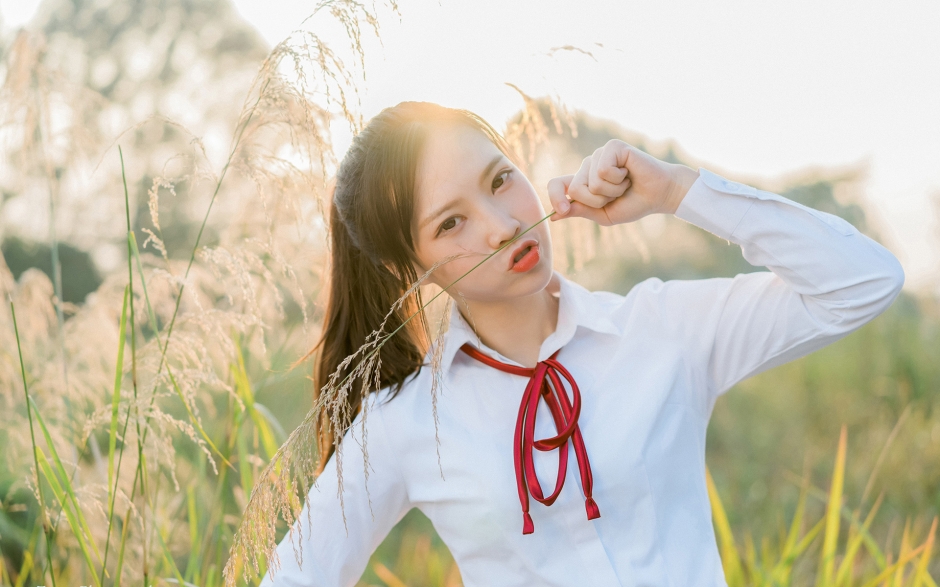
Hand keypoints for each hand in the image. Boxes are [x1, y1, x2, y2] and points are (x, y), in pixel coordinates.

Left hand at [547, 139, 699, 225]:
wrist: (660, 194)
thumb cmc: (633, 203)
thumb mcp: (603, 214)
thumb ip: (580, 211)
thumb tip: (553, 215)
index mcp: (583, 181)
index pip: (556, 184)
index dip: (554, 197)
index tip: (561, 210)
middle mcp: (588, 165)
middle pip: (575, 189)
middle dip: (597, 201)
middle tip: (616, 195)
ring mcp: (599, 154)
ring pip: (590, 183)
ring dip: (611, 191)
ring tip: (625, 184)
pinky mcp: (612, 147)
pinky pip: (603, 171)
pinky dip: (618, 179)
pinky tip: (629, 173)